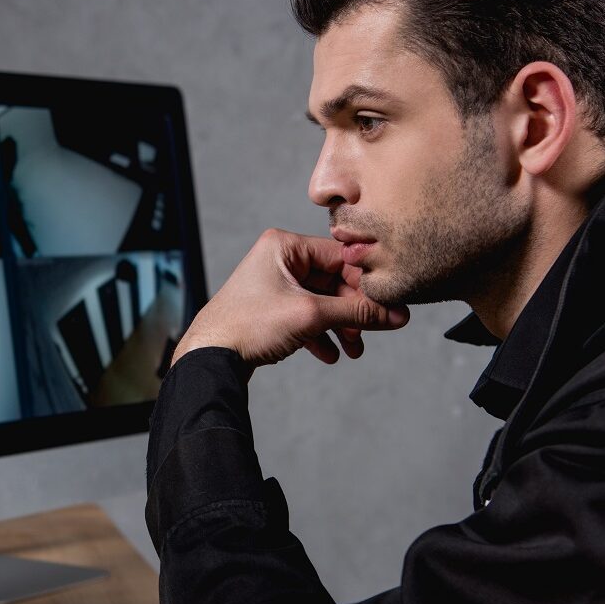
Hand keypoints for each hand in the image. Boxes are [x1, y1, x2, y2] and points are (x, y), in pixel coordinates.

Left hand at [172, 228, 408, 368]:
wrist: (209, 357)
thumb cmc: (250, 326)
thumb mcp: (310, 316)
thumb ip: (356, 313)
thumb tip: (395, 315)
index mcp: (285, 246)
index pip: (340, 257)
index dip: (366, 283)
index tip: (390, 305)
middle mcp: (279, 259)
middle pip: (332, 281)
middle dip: (352, 311)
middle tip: (375, 332)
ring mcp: (273, 284)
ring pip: (320, 302)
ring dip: (340, 326)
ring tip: (353, 350)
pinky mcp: (269, 308)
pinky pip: (304, 316)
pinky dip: (319, 334)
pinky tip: (328, 354)